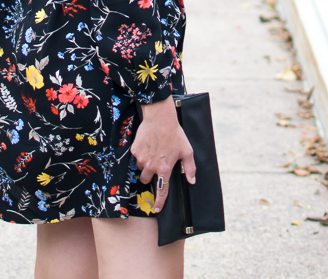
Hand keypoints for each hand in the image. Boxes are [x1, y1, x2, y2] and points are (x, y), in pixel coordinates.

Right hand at [131, 96, 195, 212]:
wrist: (160, 118)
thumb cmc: (175, 133)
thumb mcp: (187, 150)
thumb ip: (190, 167)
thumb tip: (192, 181)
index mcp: (165, 168)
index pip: (162, 190)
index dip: (159, 202)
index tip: (157, 209)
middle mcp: (152, 166)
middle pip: (146, 180)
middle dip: (149, 175)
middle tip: (155, 164)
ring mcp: (141, 159)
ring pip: (140, 168)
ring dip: (145, 164)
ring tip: (153, 151)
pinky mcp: (135, 150)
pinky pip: (136, 157)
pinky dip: (140, 154)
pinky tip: (147, 144)